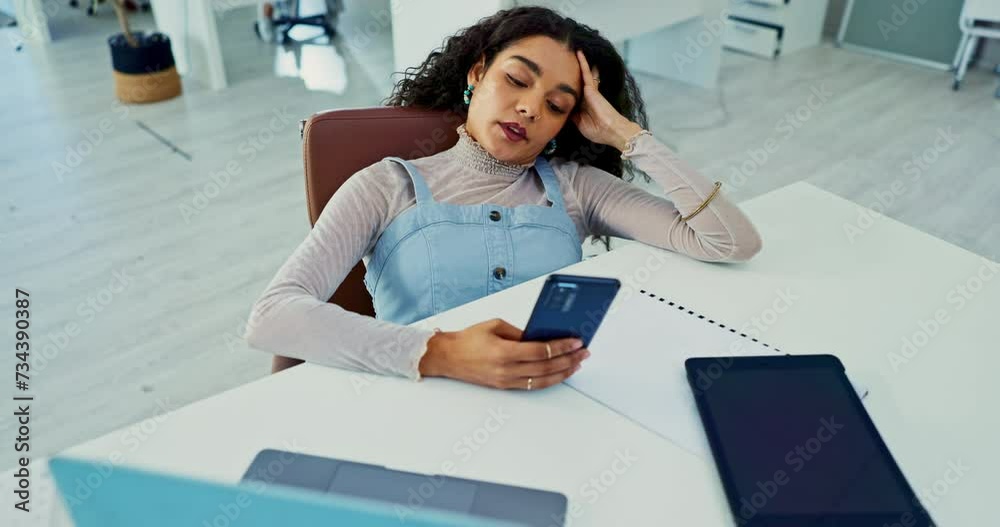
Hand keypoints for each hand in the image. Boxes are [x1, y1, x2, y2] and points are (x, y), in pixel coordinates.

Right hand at [419, 318, 589, 389]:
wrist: (447, 357)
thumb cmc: (468, 339)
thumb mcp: (495, 326)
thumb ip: (520, 332)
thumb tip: (542, 336)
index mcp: (503, 352)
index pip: (541, 351)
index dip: (561, 347)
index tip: (576, 342)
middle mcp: (506, 370)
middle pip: (546, 367)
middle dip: (569, 359)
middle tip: (583, 352)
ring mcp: (506, 381)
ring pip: (542, 379)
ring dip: (563, 372)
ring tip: (577, 364)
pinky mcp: (504, 386)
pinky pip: (533, 385)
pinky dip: (549, 379)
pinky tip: (560, 373)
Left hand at [571, 50, 643, 151]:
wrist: (612, 131)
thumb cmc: (599, 131)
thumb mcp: (580, 125)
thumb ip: (572, 115)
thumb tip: (563, 107)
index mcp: (583, 107)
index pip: (573, 95)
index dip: (566, 88)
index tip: (558, 79)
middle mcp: (586, 97)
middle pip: (576, 82)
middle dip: (571, 72)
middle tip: (563, 59)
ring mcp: (590, 92)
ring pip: (581, 75)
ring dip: (577, 64)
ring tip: (571, 50)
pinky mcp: (592, 89)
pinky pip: (586, 73)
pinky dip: (583, 63)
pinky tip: (578, 53)